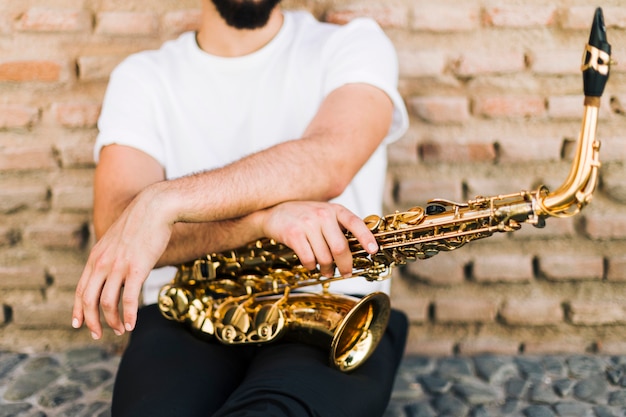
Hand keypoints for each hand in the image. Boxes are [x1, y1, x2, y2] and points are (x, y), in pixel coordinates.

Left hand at [72, 187, 173, 338]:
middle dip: (91, 321)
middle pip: (88, 300)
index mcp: (96, 257)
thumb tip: (115, 270)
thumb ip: (111, 255)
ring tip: (121, 330)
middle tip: (97, 335)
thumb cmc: (141, 223)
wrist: (155, 208)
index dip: (78, 310)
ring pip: (107, 303)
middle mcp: (103, 263)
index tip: (78, 324)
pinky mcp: (137, 269)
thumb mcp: (117, 239)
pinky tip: (132, 324)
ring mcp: (118, 267)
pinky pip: (129, 299)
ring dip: (112, 321)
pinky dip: (129, 315)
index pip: (81, 289)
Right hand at [258, 201, 377, 276]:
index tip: (373, 250)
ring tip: (326, 271)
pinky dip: (311, 266)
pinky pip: (308, 259)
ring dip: (326, 269)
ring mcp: (307, 223)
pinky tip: (311, 264)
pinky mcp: (293, 234)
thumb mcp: (323, 214)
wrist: (272, 212)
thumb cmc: (302, 216)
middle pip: (340, 247)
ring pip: (324, 256)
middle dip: (345, 265)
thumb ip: (338, 227)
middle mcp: (322, 214)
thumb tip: (358, 250)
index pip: (355, 223)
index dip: (366, 237)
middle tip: (346, 273)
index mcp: (334, 209)